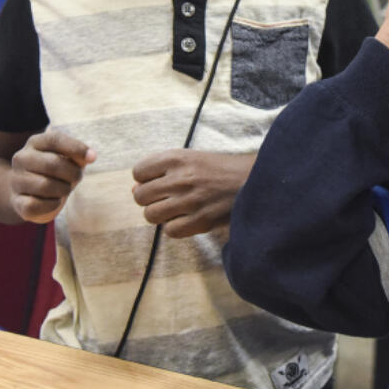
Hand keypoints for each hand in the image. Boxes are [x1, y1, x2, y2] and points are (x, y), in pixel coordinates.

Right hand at [8, 130, 95, 222]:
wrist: (29, 192)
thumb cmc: (56, 172)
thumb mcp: (68, 159)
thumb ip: (80, 155)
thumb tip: (91, 156)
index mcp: (35, 142)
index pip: (55, 139)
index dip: (76, 148)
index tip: (92, 158)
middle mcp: (21, 158)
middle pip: (52, 164)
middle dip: (73, 173)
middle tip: (77, 178)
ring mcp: (16, 180)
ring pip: (45, 186)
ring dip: (63, 190)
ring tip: (64, 189)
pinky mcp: (17, 201)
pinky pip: (35, 205)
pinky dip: (52, 205)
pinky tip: (54, 201)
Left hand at [132, 150, 255, 237]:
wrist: (254, 180)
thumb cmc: (220, 169)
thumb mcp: (192, 158)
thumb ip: (162, 170)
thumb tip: (134, 189)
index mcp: (177, 157)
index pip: (138, 171)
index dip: (145, 178)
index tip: (159, 181)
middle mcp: (180, 178)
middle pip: (140, 196)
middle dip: (150, 198)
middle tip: (166, 198)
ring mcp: (189, 201)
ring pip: (151, 215)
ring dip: (160, 215)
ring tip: (175, 210)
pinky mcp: (199, 221)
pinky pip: (170, 231)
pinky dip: (176, 227)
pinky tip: (187, 219)